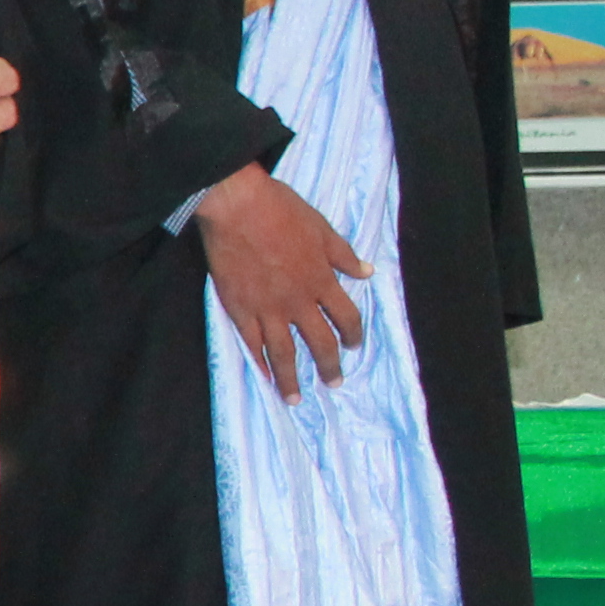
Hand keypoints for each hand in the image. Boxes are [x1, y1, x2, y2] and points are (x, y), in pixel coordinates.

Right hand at [192, 160, 370, 399]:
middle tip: (333, 382)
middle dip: (329, 366)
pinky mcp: (239, 308)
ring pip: (284, 352)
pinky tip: (264, 375)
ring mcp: (267, 308)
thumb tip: (366, 273)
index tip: (353, 345)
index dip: (353, 334)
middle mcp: (299, 302)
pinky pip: (251, 342)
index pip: (347, 317)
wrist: (237, 206)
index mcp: (322, 281)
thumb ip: (343, 255)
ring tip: (295, 398)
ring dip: (292, 378)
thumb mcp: (322, 228)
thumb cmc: (282, 210)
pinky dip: (259, 361)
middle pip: (320, 342)